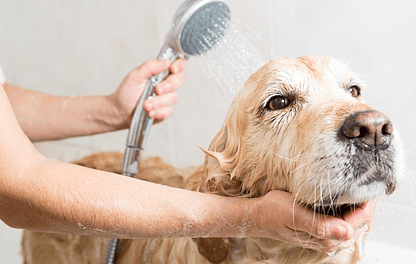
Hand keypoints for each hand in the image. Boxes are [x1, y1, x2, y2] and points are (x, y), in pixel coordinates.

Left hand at [108, 59, 185, 126]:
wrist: (120, 110)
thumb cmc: (127, 92)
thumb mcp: (135, 75)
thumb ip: (150, 66)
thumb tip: (166, 62)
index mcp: (161, 73)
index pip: (177, 65)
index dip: (179, 66)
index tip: (172, 69)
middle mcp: (166, 84)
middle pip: (180, 80)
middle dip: (169, 85)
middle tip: (157, 89)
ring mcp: (166, 98)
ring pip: (173, 98)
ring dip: (158, 102)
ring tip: (145, 105)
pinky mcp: (164, 111)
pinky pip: (168, 111)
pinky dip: (158, 112)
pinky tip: (149, 112)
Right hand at [249, 190, 374, 252]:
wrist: (258, 215)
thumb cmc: (274, 212)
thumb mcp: (295, 214)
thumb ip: (321, 225)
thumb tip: (347, 232)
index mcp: (325, 237)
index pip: (359, 221)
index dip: (367, 204)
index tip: (371, 186)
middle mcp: (328, 240)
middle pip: (359, 223)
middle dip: (365, 205)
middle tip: (367, 183)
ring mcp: (325, 236)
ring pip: (351, 222)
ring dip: (357, 207)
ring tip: (358, 188)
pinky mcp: (320, 230)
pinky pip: (342, 220)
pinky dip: (347, 209)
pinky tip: (344, 197)